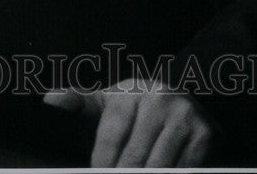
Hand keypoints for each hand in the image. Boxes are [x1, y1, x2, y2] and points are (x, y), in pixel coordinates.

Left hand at [43, 78, 217, 166]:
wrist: (181, 107)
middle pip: (134, 157)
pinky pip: (184, 171)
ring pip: (159, 169)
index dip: (102, 164)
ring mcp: (187, 115)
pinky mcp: (208, 135)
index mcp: (131, 90)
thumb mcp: (104, 105)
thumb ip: (75, 103)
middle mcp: (161, 97)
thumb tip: (48, 100)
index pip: (111, 135)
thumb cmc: (132, 112)